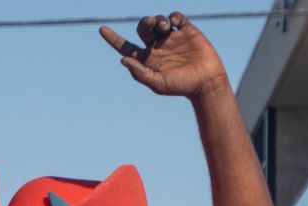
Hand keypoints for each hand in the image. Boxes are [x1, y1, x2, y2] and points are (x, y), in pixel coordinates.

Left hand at [99, 14, 231, 100]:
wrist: (206, 81)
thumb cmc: (181, 86)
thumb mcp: (158, 83)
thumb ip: (140, 73)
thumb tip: (122, 60)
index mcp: (146, 59)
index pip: (125, 47)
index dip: (113, 39)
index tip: (101, 29)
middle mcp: (157, 46)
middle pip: (142, 28)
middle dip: (145, 22)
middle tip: (151, 25)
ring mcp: (171, 38)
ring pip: (158, 21)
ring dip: (158, 20)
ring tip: (164, 27)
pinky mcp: (186, 31)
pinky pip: (176, 17)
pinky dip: (173, 16)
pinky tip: (174, 23)